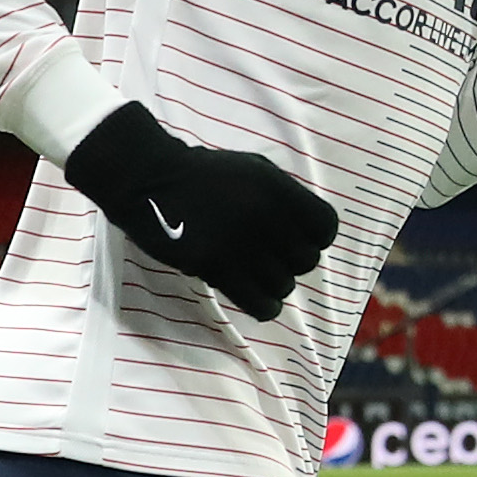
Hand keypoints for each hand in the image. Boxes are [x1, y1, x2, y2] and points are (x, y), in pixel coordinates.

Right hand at [62, 102, 337, 320]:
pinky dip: (265, 307)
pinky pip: (260, 302)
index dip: (318, 238)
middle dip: (293, 263)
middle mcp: (265, 215)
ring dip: (275, 285)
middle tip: (273, 259)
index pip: (326, 226)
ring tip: (259, 277)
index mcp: (277, 187)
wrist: (150, 179)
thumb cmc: (204, 175)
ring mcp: (240, 242)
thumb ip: (285, 195)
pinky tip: (258, 300)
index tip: (302, 240)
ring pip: (284, 285)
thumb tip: (310, 228)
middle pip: (307, 260)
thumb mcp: (253, 169)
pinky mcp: (216, 266)